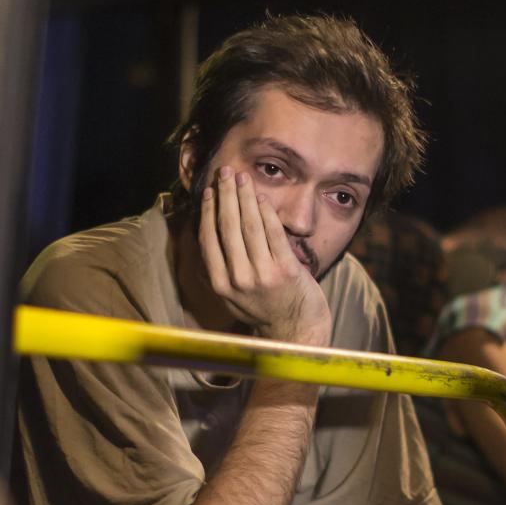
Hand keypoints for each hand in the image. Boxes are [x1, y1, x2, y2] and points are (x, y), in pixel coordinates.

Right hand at [199, 165, 330, 345]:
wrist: (296, 332)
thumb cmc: (267, 311)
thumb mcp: (235, 297)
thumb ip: (223, 269)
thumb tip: (211, 233)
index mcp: (221, 285)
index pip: (209, 239)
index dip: (209, 211)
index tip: (210, 191)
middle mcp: (238, 279)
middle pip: (227, 227)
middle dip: (225, 195)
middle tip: (225, 173)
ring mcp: (263, 275)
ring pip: (249, 226)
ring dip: (245, 197)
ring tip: (242, 178)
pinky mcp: (286, 270)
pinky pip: (274, 234)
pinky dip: (267, 213)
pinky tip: (262, 198)